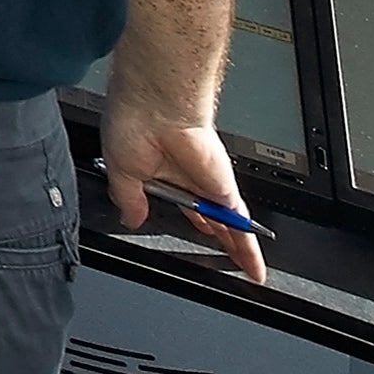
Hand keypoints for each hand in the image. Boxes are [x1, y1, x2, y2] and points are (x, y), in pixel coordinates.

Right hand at [101, 114, 266, 283]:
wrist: (156, 103)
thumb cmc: (134, 120)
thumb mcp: (120, 171)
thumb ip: (128, 199)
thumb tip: (130, 218)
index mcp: (161, 172)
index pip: (180, 203)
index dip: (189, 219)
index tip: (196, 230)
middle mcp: (189, 178)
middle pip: (210, 216)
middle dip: (220, 235)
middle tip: (229, 256)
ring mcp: (208, 185)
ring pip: (228, 224)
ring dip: (239, 248)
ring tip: (250, 270)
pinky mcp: (222, 189)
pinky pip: (238, 224)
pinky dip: (247, 246)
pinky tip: (252, 265)